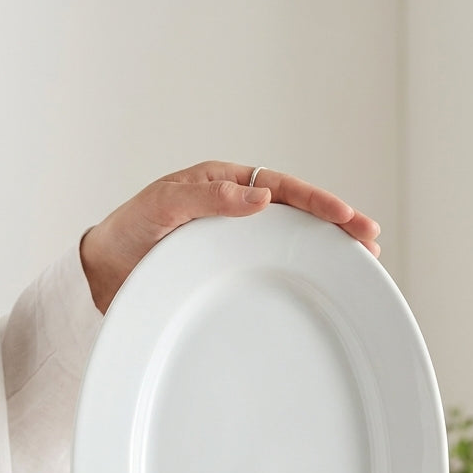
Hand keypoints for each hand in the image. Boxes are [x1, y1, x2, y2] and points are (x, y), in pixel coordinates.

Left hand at [79, 161, 380, 312]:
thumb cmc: (127, 233)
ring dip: (324, 250)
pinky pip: (271, 268)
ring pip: (289, 241)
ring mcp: (236, 244)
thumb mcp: (161, 207)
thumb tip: (259, 196)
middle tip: (371, 240)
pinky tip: (318, 286)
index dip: (316, 201)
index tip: (345, 216)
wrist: (101, 275)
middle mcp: (236, 212)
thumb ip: (205, 197)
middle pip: (296, 213)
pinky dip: (297, 273)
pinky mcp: (231, 272)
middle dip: (336, 224)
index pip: (281, 188)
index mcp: (223, 186)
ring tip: (359, 264)